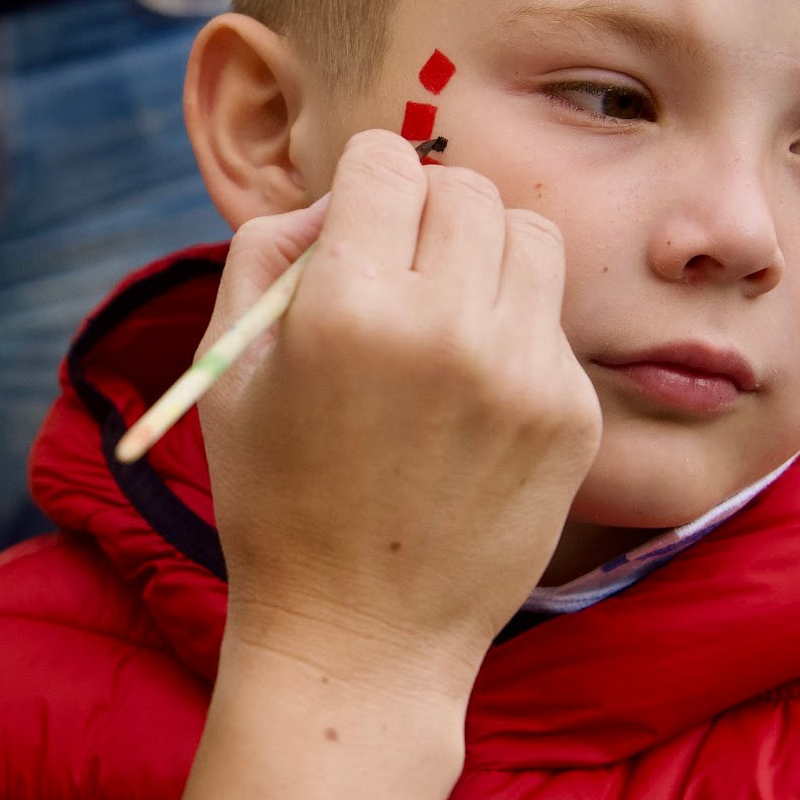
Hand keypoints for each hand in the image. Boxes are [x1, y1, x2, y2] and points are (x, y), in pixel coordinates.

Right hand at [198, 133, 601, 700]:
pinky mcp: (571, 414)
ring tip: (446, 322)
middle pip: (463, 188)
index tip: (355, 233)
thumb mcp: (228, 372)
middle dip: (425, 216)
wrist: (360, 638)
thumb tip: (334, 200)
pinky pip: (551, 320)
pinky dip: (514, 335)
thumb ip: (266, 254)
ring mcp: (522, 372)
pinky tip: (472, 401)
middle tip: (399, 278)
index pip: (385, 160)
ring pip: (529, 235)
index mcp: (347, 307)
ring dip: (485, 258)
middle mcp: (445, 327)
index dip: (361, 189)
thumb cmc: (276, 499)